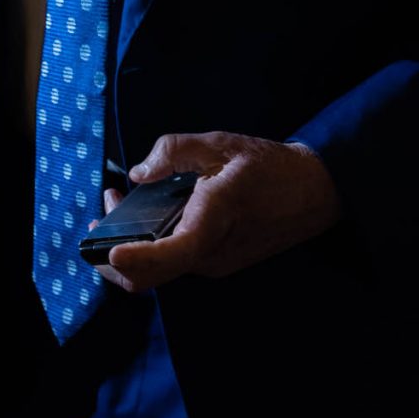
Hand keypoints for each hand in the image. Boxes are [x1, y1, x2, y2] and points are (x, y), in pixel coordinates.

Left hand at [98, 132, 342, 294]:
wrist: (316, 192)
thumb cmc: (271, 167)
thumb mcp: (220, 144)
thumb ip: (174, 151)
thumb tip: (139, 173)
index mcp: (214, 221)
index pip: (167, 256)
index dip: (132, 260)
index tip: (108, 251)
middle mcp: (211, 254)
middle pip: (150, 274)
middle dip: (114, 250)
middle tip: (103, 213)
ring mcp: (214, 263)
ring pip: (160, 268)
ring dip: (132, 244)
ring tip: (120, 204)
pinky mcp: (217, 262)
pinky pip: (175, 260)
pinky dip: (153, 243)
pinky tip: (152, 213)